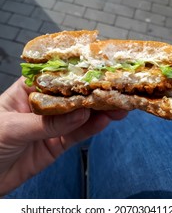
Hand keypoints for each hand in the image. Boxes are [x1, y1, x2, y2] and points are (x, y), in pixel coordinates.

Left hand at [0, 77, 126, 195]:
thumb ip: (47, 122)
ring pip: (79, 116)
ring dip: (99, 111)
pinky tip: (104, 122)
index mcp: (27, 92)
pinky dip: (90, 128)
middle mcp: (42, 106)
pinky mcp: (56, 144)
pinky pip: (76, 135)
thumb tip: (80, 112)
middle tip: (115, 90)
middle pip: (72, 96)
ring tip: (117, 107)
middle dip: (93, 93)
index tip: (97, 69)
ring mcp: (51, 125)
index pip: (54, 77)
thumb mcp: (13, 127)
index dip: (75, 72)